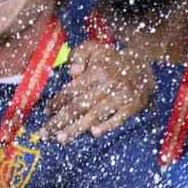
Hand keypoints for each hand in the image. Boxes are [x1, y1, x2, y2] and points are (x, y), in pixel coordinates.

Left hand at [40, 42, 154, 143]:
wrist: (142, 66)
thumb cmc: (110, 61)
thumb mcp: (92, 49)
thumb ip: (77, 55)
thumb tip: (72, 73)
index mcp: (95, 71)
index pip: (71, 90)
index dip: (56, 102)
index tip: (46, 112)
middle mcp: (108, 84)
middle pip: (79, 105)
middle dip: (60, 120)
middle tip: (46, 133)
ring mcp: (121, 95)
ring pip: (95, 114)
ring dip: (77, 128)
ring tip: (61, 138)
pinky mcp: (133, 105)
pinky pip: (118, 118)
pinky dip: (107, 125)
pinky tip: (94, 133)